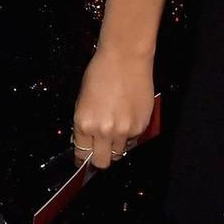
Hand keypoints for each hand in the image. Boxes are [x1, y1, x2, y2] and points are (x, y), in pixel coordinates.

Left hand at [73, 45, 154, 169]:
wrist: (125, 60)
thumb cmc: (99, 74)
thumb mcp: (82, 100)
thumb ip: (84, 123)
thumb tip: (84, 140)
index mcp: (84, 123)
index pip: (82, 153)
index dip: (82, 158)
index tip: (83, 160)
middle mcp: (103, 131)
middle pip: (102, 162)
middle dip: (99, 160)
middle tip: (99, 152)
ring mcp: (124, 131)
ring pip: (119, 154)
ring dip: (114, 148)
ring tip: (113, 132)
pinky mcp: (141, 127)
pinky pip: (132, 141)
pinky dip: (128, 137)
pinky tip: (125, 122)